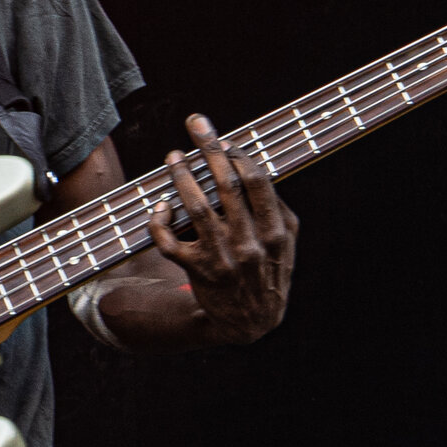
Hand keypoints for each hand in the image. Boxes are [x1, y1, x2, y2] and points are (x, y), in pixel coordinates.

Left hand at [149, 114, 296, 344]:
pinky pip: (170, 241)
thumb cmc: (268, 272)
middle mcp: (249, 243)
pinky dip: (159, 221)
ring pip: (196, 208)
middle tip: (196, 123)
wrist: (250, 323)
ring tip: (173, 157)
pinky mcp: (196, 271)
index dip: (238, 153)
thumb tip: (255, 169)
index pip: (256, 181)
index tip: (223, 137)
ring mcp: (221, 258)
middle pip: (226, 185)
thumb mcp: (286, 244)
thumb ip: (277, 209)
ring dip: (181, 177)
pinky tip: (159, 205)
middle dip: (209, 148)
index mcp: (275, 232)